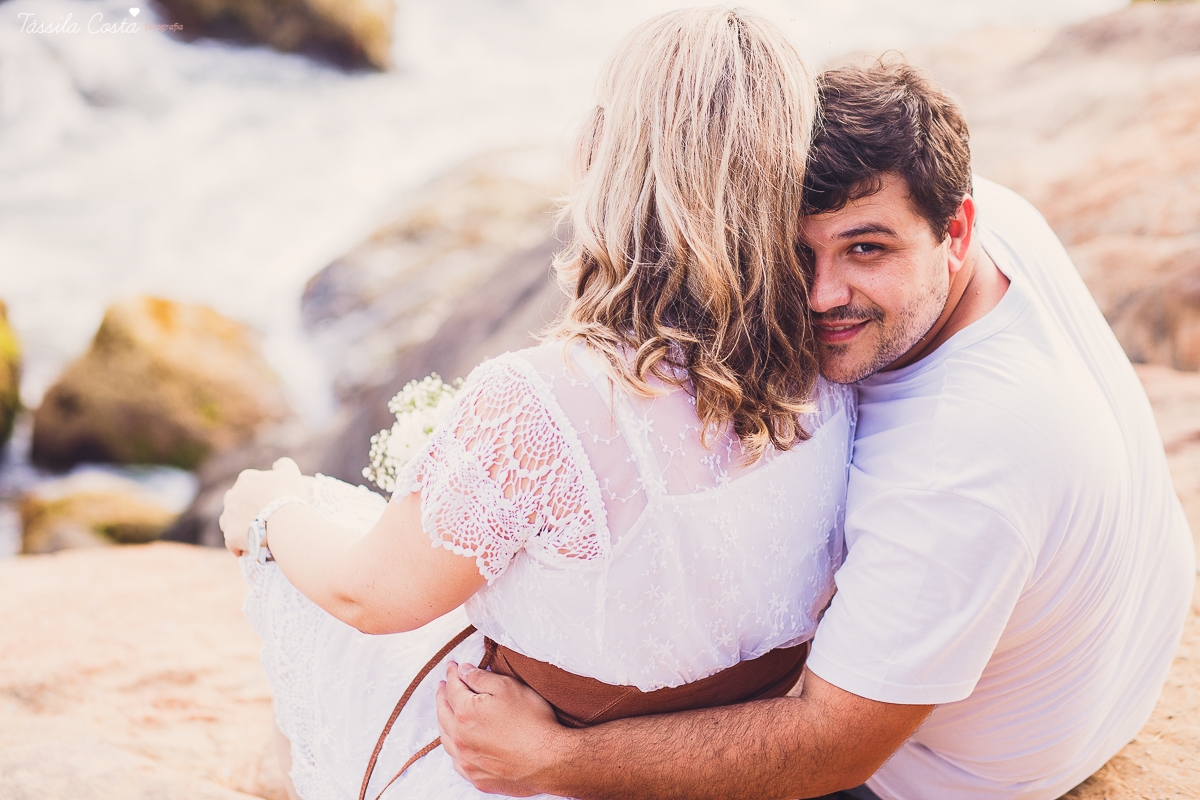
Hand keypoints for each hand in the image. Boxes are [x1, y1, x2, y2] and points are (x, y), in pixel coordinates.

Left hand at [219, 457, 308, 556]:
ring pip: (229, 521)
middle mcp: (232, 496)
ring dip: (238, 526)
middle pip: (235, 502)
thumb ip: (283, 465)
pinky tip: (250, 549)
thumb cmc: (290, 495)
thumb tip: (277, 465)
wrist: (285, 520)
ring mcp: (229, 517)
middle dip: (245, 508)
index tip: (271, 501)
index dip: (260, 492)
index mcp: (246, 479)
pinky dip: (239, 546)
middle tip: (263, 517)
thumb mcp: (291, 473)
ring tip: (253, 533)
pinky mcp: (230, 536)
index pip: (248, 484)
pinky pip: (232, 543)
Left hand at [437, 661, 566, 796]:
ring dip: (443, 721)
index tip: (451, 666)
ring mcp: (467, 761)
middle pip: (443, 713)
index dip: (451, 674)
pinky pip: (456, 760)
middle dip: (442, 696)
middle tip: (442, 686)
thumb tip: (463, 670)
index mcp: (465, 713)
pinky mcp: (477, 778)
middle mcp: (460, 739)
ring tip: (445, 711)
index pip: (452, 688)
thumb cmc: (532, 721)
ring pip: (446, 738)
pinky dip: (453, 746)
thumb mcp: (508, 688)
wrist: (549, 760)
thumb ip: (481, 678)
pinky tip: (458, 742)